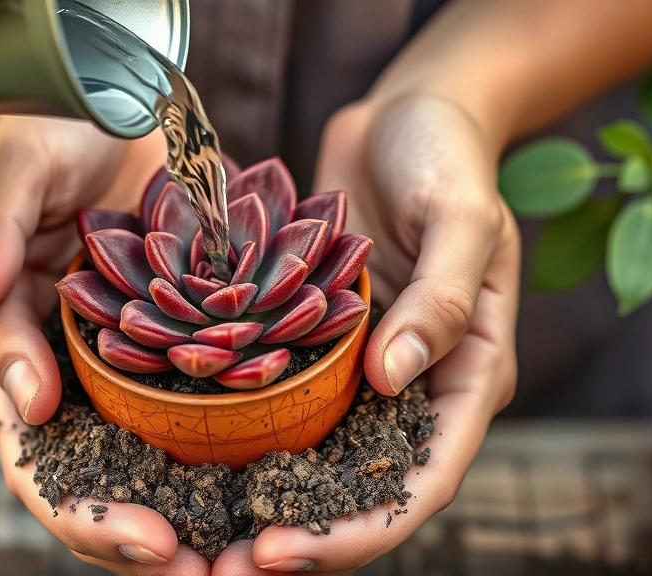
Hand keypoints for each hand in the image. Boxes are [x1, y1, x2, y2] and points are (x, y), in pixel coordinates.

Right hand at [0, 116, 209, 573]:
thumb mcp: (15, 166)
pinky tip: (275, 482)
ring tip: (243, 555)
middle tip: (194, 569)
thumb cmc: (54, 130)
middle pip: (95, 480)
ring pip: (155, 461)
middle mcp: (71, 372)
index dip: (74, 504)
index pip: (30, 454)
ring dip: (193, 513)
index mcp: (14, 350)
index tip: (136, 530)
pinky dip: (232, 451)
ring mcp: (131, 363)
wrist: (123, 100)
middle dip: (138, 536)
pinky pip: (205, 408)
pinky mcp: (186, 343)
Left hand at [211, 95, 519, 572]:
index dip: (354, 529)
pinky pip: (279, 402)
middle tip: (218, 569)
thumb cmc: (447, 157)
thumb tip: (390, 382)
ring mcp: (360, 370)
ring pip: (313, 461)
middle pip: (359, 492)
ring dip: (258, 503)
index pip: (418, 481)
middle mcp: (412, 388)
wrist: (406, 117)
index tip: (278, 549)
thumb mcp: (462, 216)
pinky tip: (185, 457)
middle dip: (297, 540)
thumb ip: (440, 299)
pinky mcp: (316, 343)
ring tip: (191, 534)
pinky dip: (240, 437)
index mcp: (467, 377)